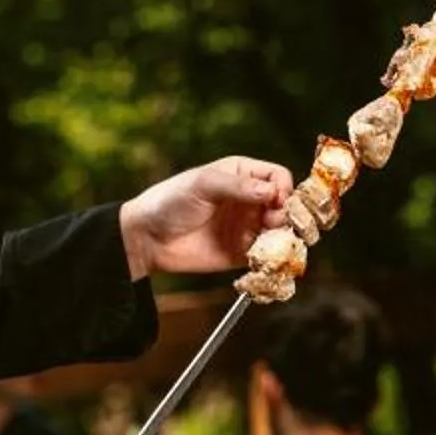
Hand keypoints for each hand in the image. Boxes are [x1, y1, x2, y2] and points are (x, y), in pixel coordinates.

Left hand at [118, 157, 295, 280]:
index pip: (278, 178)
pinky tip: (266, 259)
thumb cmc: (170, 202)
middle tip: (273, 224)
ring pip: (283, 231)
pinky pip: (269, 255)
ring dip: (285, 238)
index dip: (283, 189)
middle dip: (288, 215)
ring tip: (271, 243)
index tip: (276, 202)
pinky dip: (274, 258)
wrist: (147, 239)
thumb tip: (272, 192)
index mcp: (243, 175)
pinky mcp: (243, 253)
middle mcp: (250, 200)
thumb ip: (238, 186)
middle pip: (287, 205)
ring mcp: (248, 226)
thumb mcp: (203, 185)